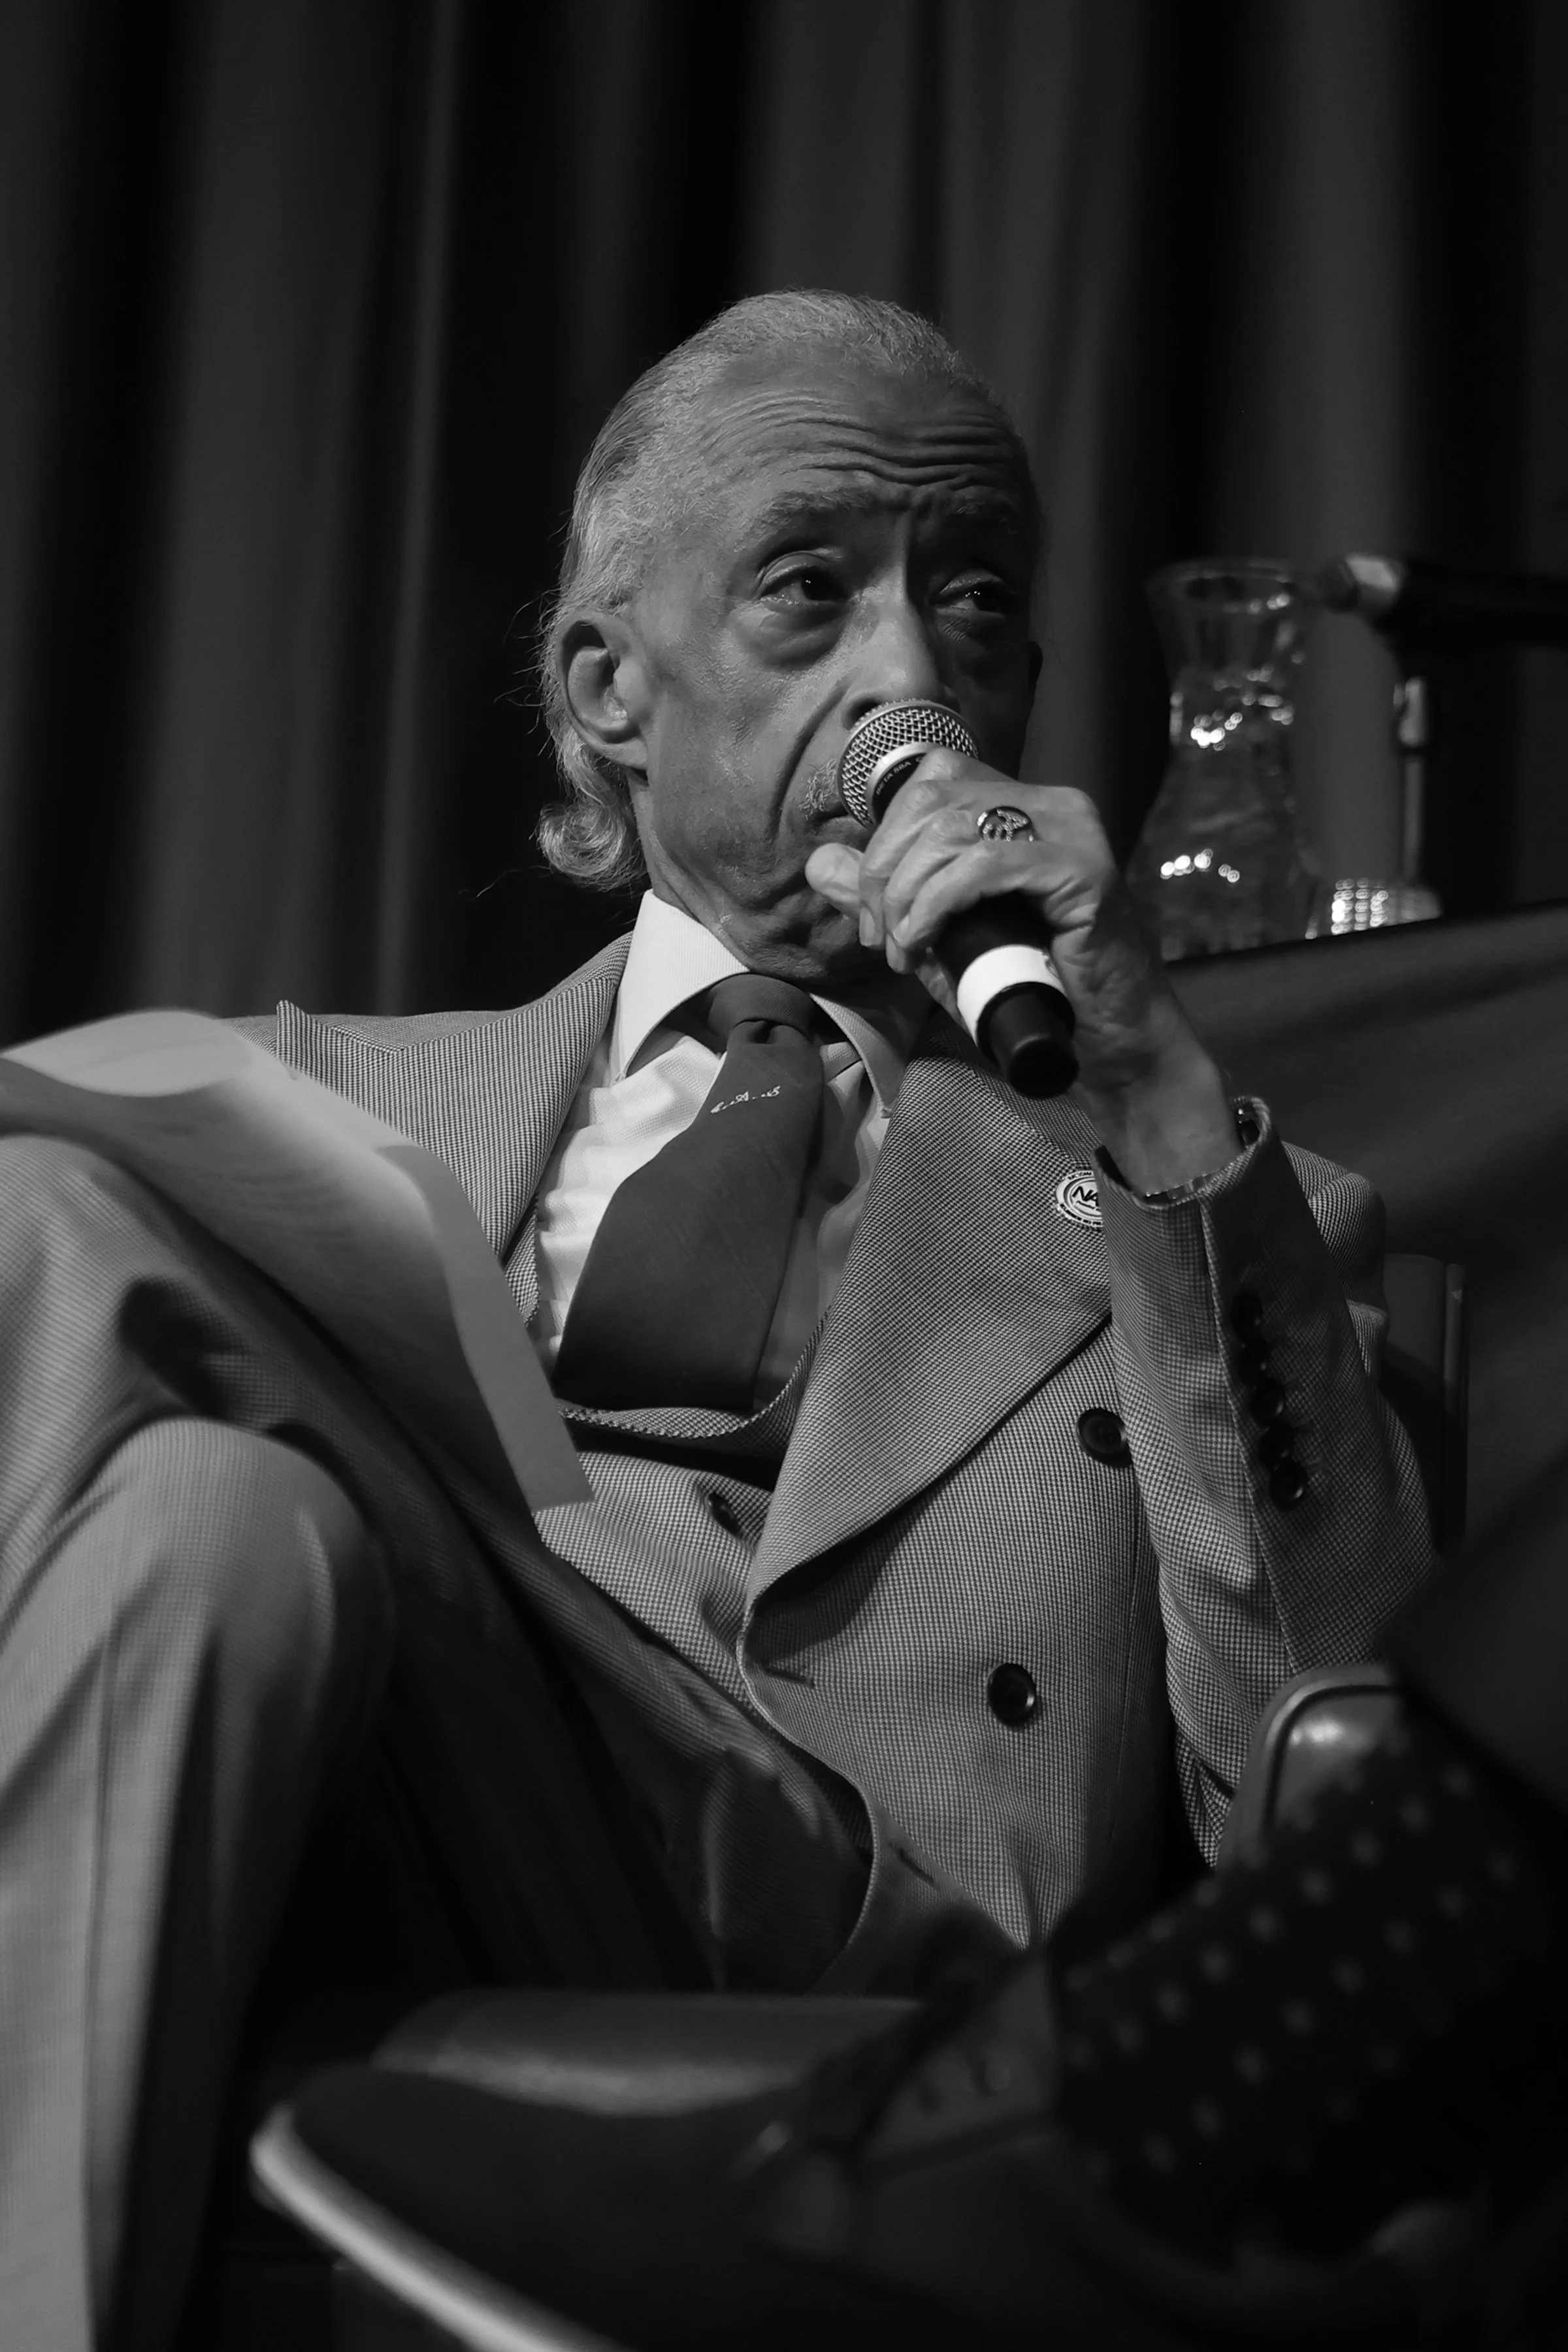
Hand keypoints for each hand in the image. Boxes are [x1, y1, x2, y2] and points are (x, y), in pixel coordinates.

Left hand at [805, 752, 1240, 1192]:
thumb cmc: (1033, 992)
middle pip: (931, 800)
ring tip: (904, 952)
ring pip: (951, 830)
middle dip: (885, 873)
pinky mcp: (1085, 868)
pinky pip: (986, 864)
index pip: (929, 780)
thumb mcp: (941, 941)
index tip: (876, 917)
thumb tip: (821, 862)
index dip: (885, 841)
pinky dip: (937, 905)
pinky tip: (922, 945)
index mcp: (1021, 804)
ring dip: (906, 897)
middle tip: (885, 943)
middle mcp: (1051, 802)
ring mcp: (1073, 829)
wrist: (1109, 1046)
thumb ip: (887, 899)